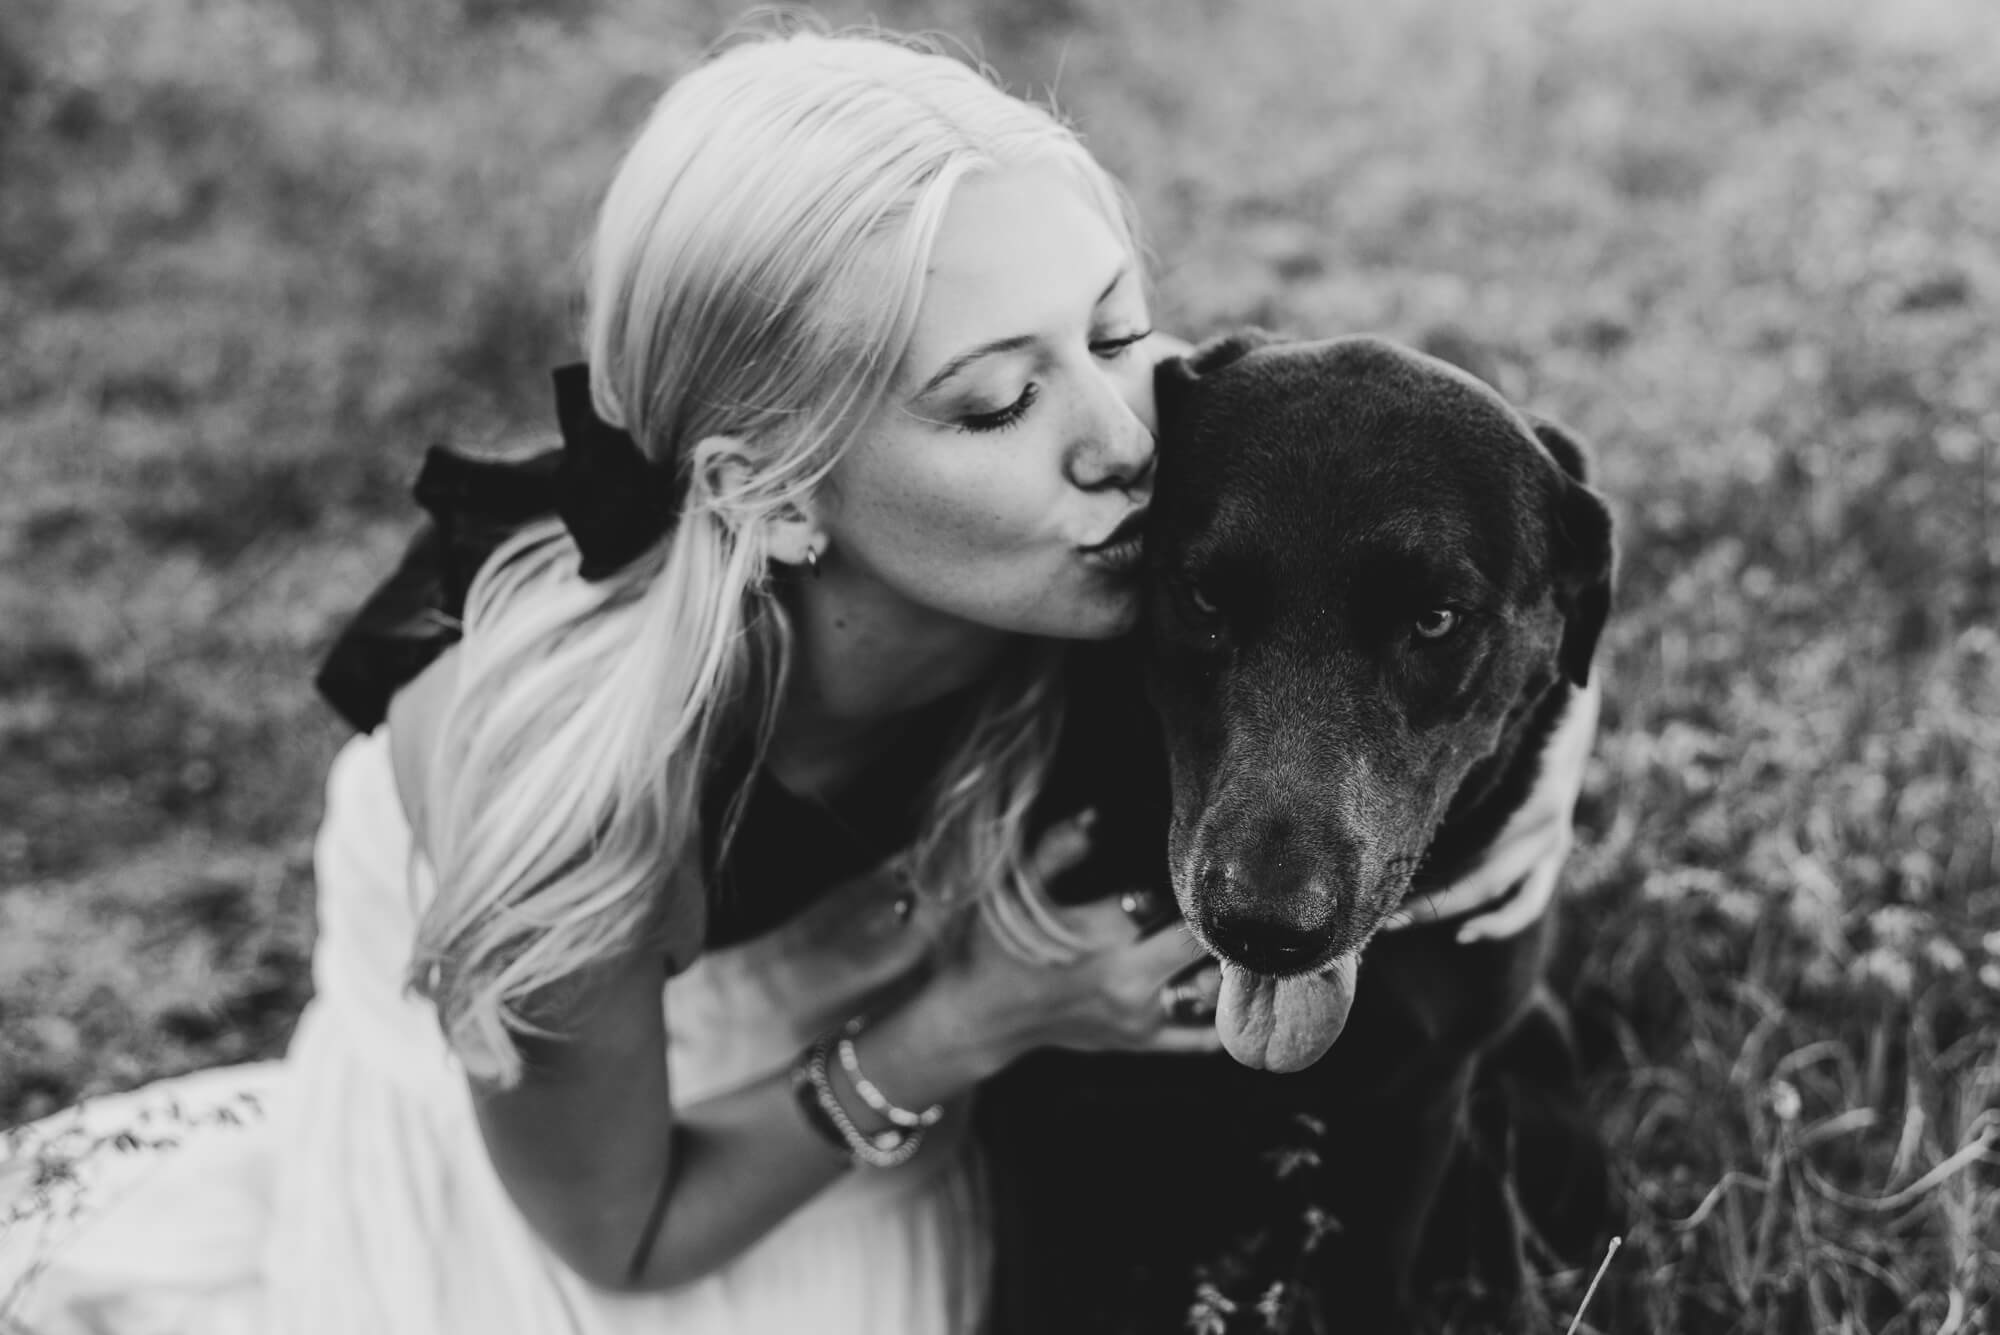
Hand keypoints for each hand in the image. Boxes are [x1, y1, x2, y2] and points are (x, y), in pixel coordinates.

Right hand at [931, 811, 1224, 1069]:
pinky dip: (1224, 1017)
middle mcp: (1130, 980)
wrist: (980, 1015)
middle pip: (1205, 945)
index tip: (1216, 860)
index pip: (1177, 902)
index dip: (1201, 881)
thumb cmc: (997, 946)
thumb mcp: (1017, 890)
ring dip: (1229, 964)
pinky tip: (1243, 993)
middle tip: (1245, 897)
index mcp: (1104, 935)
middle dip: (1225, 920)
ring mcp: (1140, 1017)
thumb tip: (1096, 812)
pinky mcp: (1141, 1042)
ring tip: (1250, 936)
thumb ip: (1057, 848)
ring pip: (1211, 989)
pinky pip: (1198, 1036)